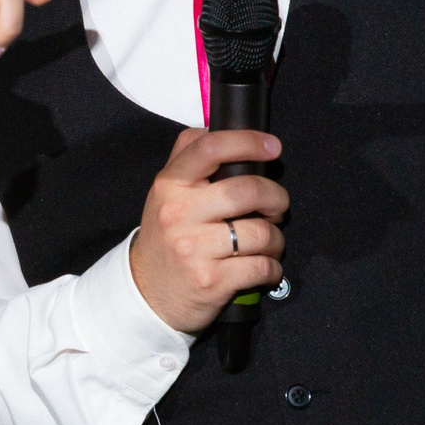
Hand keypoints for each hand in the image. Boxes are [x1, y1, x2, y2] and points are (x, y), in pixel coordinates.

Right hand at [129, 127, 287, 331]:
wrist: (147, 293)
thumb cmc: (166, 238)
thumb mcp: (165, 194)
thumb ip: (189, 161)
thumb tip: (223, 131)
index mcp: (169, 185)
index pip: (209, 148)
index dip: (247, 141)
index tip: (272, 147)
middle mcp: (178, 213)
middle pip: (246, 190)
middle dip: (276, 197)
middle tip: (277, 206)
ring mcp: (193, 249)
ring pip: (261, 232)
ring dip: (277, 238)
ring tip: (269, 242)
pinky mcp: (210, 281)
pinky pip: (261, 267)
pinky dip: (273, 267)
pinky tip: (265, 267)